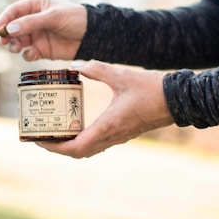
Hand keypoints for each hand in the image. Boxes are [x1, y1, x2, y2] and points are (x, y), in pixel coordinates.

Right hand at [0, 0, 86, 60]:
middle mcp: (33, 21)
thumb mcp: (53, 17)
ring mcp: (36, 36)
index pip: (14, 11)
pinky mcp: (42, 50)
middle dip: (7, 35)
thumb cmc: (75, 19)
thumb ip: (31, 22)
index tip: (0, 28)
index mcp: (35, 6)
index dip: (5, 19)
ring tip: (16, 48)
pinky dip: (27, 55)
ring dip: (14, 46)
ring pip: (18, 42)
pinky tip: (33, 54)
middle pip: (12, 28)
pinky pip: (28, 54)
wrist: (92, 36)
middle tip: (5, 41)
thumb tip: (10, 29)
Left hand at [37, 61, 174, 157]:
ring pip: (88, 150)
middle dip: (58, 148)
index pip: (75, 147)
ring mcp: (118, 137)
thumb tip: (77, 65)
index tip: (40, 140)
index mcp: (107, 126)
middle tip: (43, 137)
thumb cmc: (151, 89)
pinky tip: (77, 127)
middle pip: (78, 153)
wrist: (179, 100)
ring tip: (56, 134)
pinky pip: (98, 143)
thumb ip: (97, 69)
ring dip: (70, 146)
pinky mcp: (123, 133)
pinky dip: (83, 141)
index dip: (54, 147)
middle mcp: (111, 136)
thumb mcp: (121, 76)